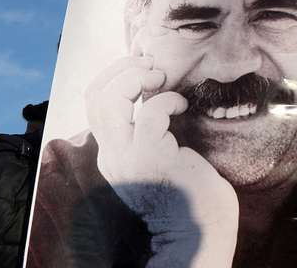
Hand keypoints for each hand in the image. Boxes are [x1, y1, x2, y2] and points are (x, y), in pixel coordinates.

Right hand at [87, 56, 237, 264]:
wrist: (201, 231)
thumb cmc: (190, 194)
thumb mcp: (158, 157)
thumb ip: (147, 132)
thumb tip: (153, 93)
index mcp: (112, 153)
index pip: (95, 105)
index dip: (114, 78)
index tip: (142, 69)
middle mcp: (112, 155)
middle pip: (94, 97)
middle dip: (121, 70)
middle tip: (150, 64)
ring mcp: (127, 156)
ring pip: (109, 100)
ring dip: (134, 76)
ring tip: (159, 75)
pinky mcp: (151, 156)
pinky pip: (151, 112)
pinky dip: (166, 99)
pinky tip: (182, 105)